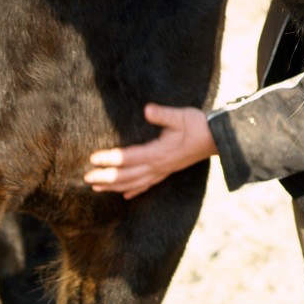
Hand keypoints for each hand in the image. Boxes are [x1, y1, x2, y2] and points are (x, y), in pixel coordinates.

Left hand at [85, 103, 217, 199]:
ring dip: (114, 186)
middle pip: (126, 175)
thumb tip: (146, 108)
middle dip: (105, 177)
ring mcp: (162, 171)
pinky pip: (147, 185)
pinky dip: (133, 190)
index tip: (93, 159)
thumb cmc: (198, 125)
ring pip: (133, 183)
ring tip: (96, 187)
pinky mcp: (167, 171)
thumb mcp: (181, 116)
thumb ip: (163, 114)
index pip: (128, 158)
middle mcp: (158, 166)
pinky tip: (125, 195)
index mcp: (158, 152)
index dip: (110, 159)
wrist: (217, 139)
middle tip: (86, 177)